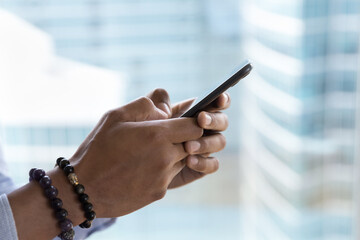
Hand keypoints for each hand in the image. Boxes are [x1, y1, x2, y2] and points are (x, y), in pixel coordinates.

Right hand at [70, 96, 202, 217]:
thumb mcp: (115, 116)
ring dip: (172, 154)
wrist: (83, 189)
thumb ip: (145, 105)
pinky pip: (170, 176)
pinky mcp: (159, 193)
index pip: (195, 127)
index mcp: (157, 135)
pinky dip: (162, 171)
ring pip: (182, 161)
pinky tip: (141, 169)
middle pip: (192, 145)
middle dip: (181, 138)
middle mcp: (166, 157)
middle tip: (160, 137)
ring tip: (147, 153)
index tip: (179, 122)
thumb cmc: (98, 148)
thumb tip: (166, 110)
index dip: (190, 123)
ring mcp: (164, 177)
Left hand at [147, 89, 229, 187]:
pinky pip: (213, 165)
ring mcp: (204, 148)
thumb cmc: (139, 134)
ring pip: (220, 142)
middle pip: (222, 121)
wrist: (135, 164)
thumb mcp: (143, 114)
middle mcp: (203, 129)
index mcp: (194, 111)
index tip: (219, 98)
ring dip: (206, 143)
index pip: (215, 102)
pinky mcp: (201, 167)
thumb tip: (168, 106)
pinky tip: (188, 161)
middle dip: (214, 120)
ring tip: (188, 146)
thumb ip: (155, 102)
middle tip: (200, 120)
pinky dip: (203, 162)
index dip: (222, 99)